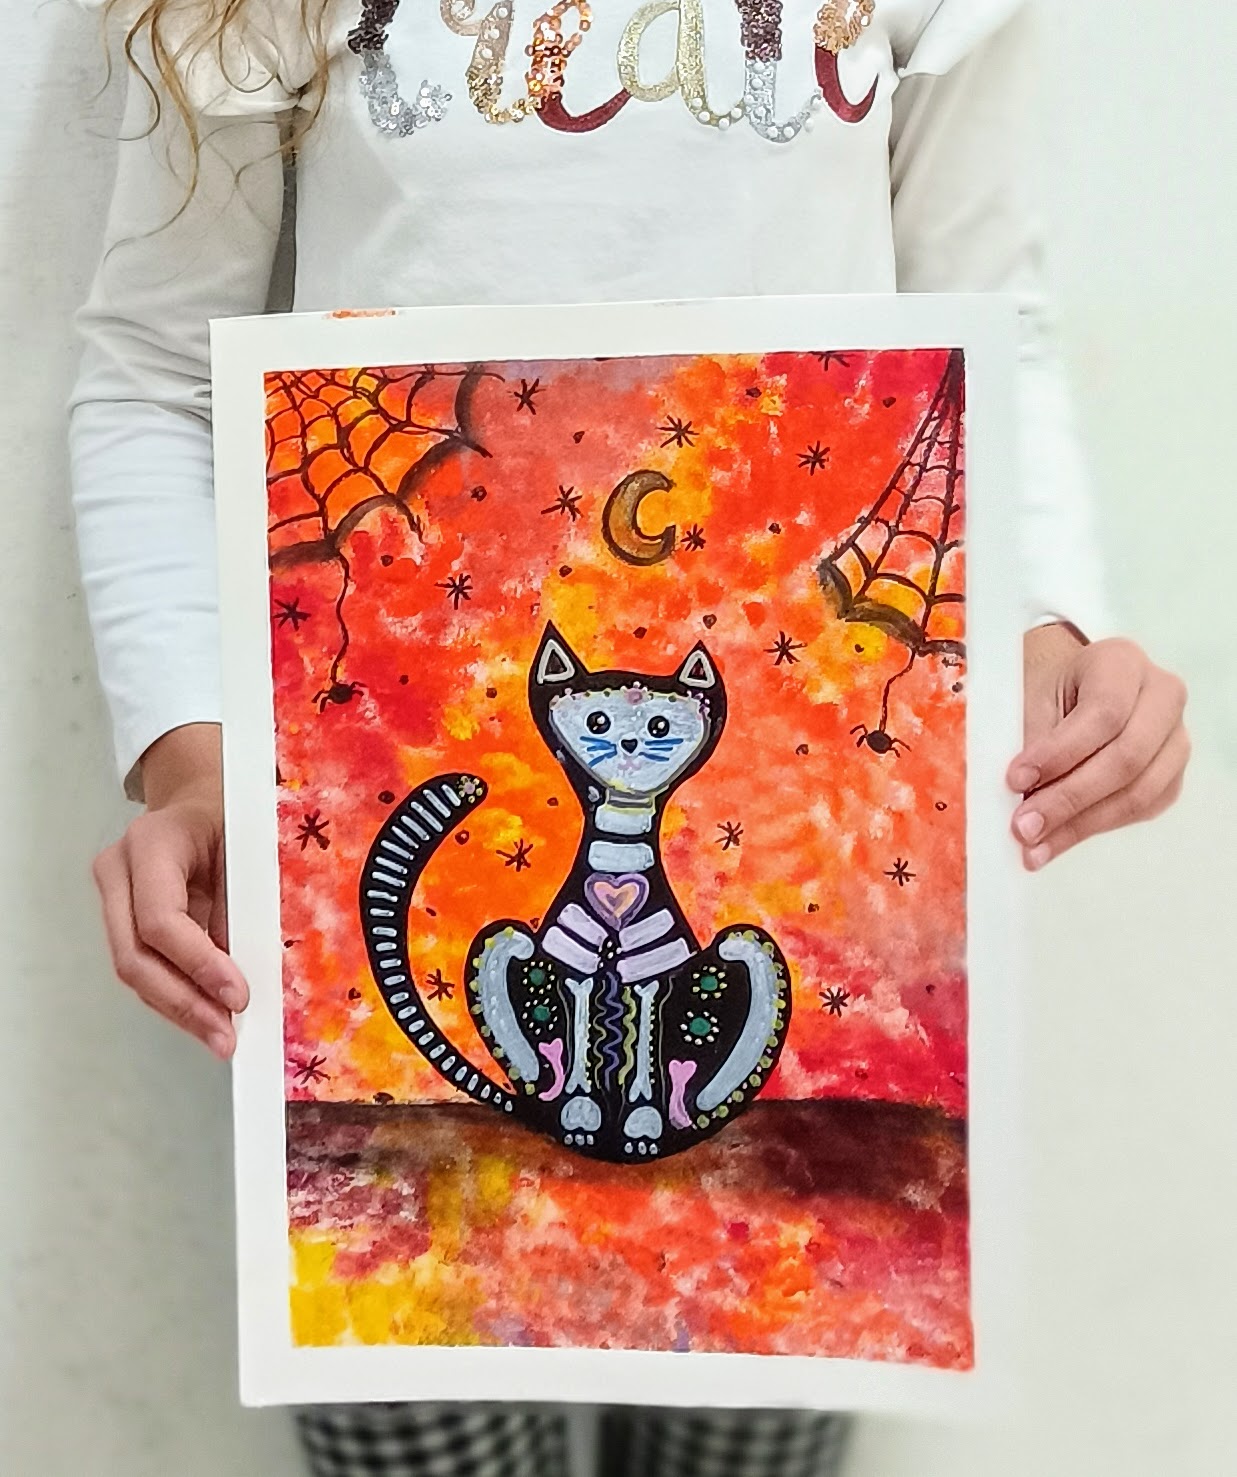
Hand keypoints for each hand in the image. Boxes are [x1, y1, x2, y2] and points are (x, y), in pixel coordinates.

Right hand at [91, 723, 248, 1057]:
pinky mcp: (120, 918)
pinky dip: (177, 997)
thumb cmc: (232, 816)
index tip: (239, 997)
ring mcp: (112, 895)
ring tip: (220, 1038)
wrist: (201, 796)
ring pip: (135, 970)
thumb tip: (249, 977)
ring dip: (179, 1009)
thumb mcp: (246, 850)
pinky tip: (206, 1019)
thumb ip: (243, 906)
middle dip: (184, 1002)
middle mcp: (118, 870)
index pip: (160, 919)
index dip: (198, 964)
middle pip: (135, 955)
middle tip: (226, 1037)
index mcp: (151, 843)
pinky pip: (145, 967)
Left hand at [1007, 625, 1189, 868]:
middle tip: (1024, 826)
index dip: (1060, 753)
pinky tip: (1057, 841)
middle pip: (1127, 757)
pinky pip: (1141, 809)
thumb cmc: (1048, 688)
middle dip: (1070, 798)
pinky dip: (1096, 827)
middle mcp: (1162, 696)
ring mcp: (1175, 737)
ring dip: (1082, 824)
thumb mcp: (1031, 697)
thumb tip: (1021, 797)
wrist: (1070, 688)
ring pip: (1139, 792)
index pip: (1104, 713)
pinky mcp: (1171, 774)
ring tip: (1035, 846)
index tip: (1015, 780)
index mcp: (1122, 662)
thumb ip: (1031, 741)